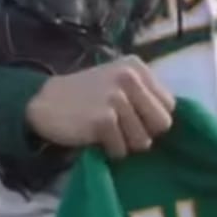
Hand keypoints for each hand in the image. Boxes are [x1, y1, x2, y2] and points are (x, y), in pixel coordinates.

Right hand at [25, 55, 174, 159]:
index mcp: (136, 66)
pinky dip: (109, 151)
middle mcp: (128, 77)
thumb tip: (172, 121)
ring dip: (125, 144)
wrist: (43, 102)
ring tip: (105, 131)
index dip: (151, 118)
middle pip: (161, 124)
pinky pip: (121, 150)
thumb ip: (144, 94)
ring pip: (143, 141)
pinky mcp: (103, 119)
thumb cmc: (85, 96)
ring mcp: (115, 97)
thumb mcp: (117, 82)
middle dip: (144, 132)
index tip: (131, 117)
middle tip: (120, 128)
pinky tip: (94, 137)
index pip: (169, 105)